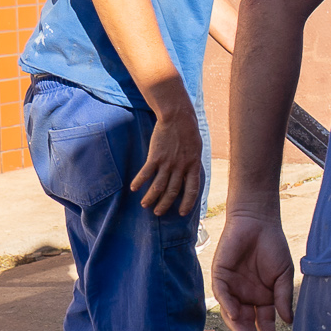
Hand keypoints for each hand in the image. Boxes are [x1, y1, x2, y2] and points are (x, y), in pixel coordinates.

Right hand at [132, 97, 203, 215]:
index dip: (187, 202)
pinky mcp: (155, 156)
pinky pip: (146, 173)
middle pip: (172, 191)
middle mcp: (181, 167)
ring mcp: (168, 162)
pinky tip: (134, 188)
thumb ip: (192, 163)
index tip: (182, 212)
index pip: (192, 189)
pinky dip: (139, 182)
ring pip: (158, 186)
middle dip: (165, 204)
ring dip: (151, 197)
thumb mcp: (196, 149)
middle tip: (158, 212)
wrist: (178, 117)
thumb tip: (189, 175)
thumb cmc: (188, 132)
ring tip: (145, 205)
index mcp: (193, 165)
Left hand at [212, 211, 294, 330]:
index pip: (264, 321)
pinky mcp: (220, 276)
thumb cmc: (273, 246)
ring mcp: (232, 287)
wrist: (258, 222)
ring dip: (239, 327)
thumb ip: (284, 297)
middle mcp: (246, 296)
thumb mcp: (284, 274)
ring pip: (233, 313)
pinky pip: (223, 295)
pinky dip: (229, 306)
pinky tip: (237, 316)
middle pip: (247, 322)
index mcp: (263, 297)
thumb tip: (288, 321)